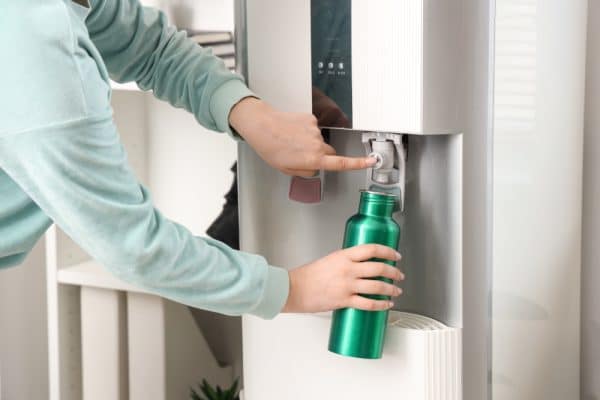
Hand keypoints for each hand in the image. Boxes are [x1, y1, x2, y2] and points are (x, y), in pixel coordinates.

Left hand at [229, 97, 375, 176]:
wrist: (262, 126)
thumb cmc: (270, 148)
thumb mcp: (287, 169)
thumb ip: (306, 171)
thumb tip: (315, 167)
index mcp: (313, 159)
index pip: (341, 163)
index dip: (358, 164)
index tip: (371, 162)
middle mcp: (317, 144)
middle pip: (330, 153)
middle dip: (321, 155)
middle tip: (301, 155)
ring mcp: (315, 130)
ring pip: (320, 141)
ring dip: (310, 142)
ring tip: (291, 141)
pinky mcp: (311, 119)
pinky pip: (313, 129)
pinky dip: (305, 131)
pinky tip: (292, 131)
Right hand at [282, 244, 403, 312]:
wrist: (295, 289)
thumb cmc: (308, 275)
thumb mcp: (330, 260)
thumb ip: (346, 261)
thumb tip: (362, 266)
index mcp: (344, 255)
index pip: (372, 249)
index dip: (388, 252)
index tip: (395, 255)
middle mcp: (348, 269)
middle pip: (379, 268)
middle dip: (394, 272)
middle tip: (399, 275)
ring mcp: (347, 285)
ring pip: (377, 286)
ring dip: (391, 289)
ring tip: (396, 290)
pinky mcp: (344, 300)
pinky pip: (369, 303)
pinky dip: (381, 304)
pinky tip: (386, 304)